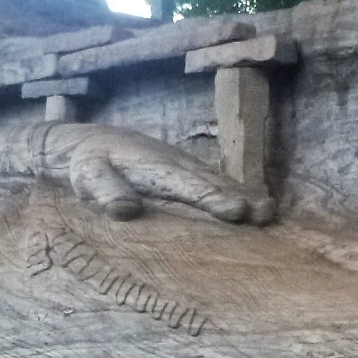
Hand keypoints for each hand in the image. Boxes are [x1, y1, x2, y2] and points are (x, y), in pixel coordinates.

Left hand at [46, 126, 275, 224]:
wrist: (90, 143)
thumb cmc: (88, 165)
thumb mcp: (88, 175)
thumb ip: (105, 190)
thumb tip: (125, 210)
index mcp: (155, 167)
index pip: (188, 186)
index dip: (213, 199)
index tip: (236, 212)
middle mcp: (177, 164)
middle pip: (213, 182)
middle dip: (240, 197)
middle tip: (265, 214)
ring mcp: (185, 167)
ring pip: (219, 181)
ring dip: (245, 195)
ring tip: (269, 213)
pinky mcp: (187, 173)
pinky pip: (216, 182)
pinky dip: (237, 193)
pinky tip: (254, 207)